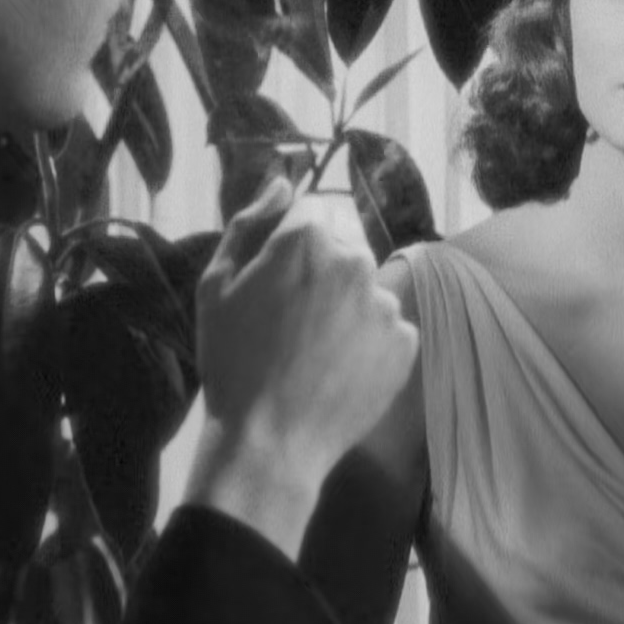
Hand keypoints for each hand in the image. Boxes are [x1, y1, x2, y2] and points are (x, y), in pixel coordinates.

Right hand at [185, 177, 418, 558]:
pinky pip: (386, 323)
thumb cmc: (232, 362)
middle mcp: (357, 261)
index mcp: (308, 240)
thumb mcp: (216, 284)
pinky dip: (366, 337)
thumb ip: (251, 222)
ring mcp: (386, 303)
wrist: (269, 442)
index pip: (315, 205)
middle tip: (292, 309)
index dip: (291, 234)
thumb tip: (283, 181)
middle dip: (324, 259)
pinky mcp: (406, 343)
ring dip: (346, 299)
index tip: (275, 270)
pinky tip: (336, 365)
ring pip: (367, 282)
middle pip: (347, 237)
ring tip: (312, 344)